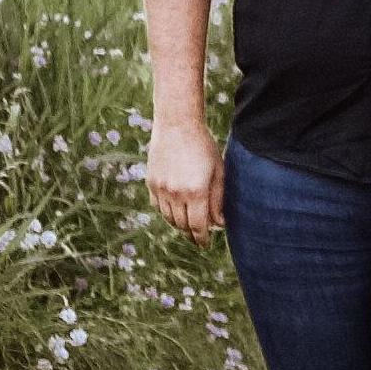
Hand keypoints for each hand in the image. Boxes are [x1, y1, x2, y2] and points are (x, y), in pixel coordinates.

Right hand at [147, 114, 225, 245]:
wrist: (177, 125)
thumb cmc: (203, 146)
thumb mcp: (218, 171)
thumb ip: (218, 199)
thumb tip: (219, 223)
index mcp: (196, 192)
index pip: (198, 226)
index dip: (202, 238)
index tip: (205, 244)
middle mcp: (176, 193)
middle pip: (182, 225)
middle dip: (191, 233)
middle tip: (198, 235)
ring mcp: (161, 189)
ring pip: (169, 218)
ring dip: (179, 224)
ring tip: (188, 224)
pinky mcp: (151, 182)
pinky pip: (157, 207)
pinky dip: (167, 212)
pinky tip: (175, 210)